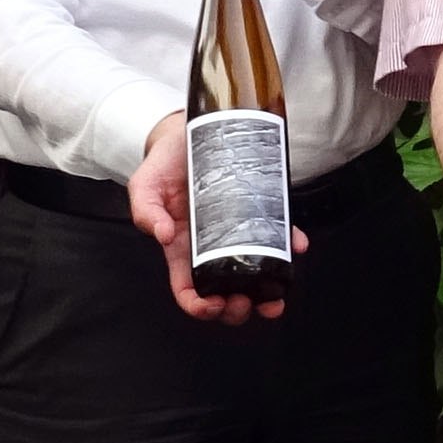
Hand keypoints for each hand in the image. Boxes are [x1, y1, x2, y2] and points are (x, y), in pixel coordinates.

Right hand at [129, 110, 299, 323]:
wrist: (188, 134)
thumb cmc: (164, 165)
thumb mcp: (145, 186)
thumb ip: (145, 211)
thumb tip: (164, 236)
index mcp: (181, 250)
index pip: (189, 290)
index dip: (200, 307)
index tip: (212, 305)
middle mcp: (211, 248)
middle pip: (225, 292)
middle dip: (237, 308)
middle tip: (245, 300)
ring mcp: (237, 233)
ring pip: (255, 275)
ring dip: (268, 293)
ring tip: (275, 297)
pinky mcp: (258, 213)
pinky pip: (278, 235)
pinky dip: (290, 245)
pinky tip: (297, 246)